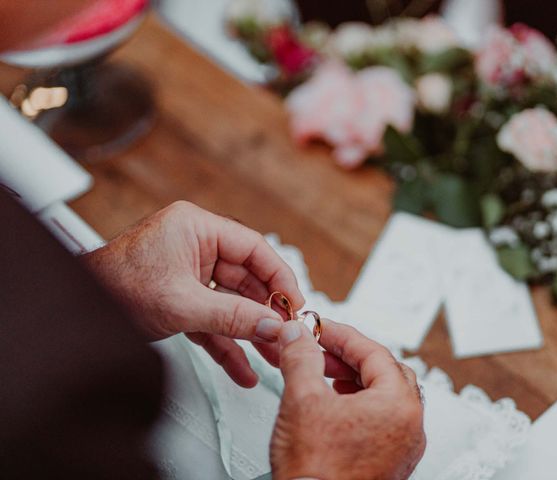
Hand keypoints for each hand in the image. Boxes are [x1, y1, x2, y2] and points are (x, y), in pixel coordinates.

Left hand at [84, 201, 304, 386]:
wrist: (75, 313)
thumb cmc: (113, 287)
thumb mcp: (183, 304)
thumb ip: (233, 316)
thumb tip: (272, 326)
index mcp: (196, 227)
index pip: (253, 248)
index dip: (279, 276)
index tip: (294, 303)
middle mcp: (195, 245)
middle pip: (246, 278)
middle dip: (265, 312)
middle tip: (286, 334)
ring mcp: (188, 273)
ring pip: (232, 302)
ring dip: (250, 331)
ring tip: (272, 355)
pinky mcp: (181, 298)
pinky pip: (213, 319)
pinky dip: (226, 342)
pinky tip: (242, 365)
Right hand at [270, 319, 425, 479]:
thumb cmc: (317, 474)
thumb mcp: (302, 400)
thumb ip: (300, 357)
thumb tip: (297, 335)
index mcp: (398, 406)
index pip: (374, 353)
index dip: (342, 335)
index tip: (320, 329)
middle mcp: (410, 427)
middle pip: (385, 372)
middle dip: (350, 356)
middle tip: (322, 350)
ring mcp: (404, 448)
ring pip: (385, 396)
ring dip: (355, 379)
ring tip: (324, 376)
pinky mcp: (392, 463)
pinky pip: (383, 421)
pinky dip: (360, 405)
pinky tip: (335, 407)